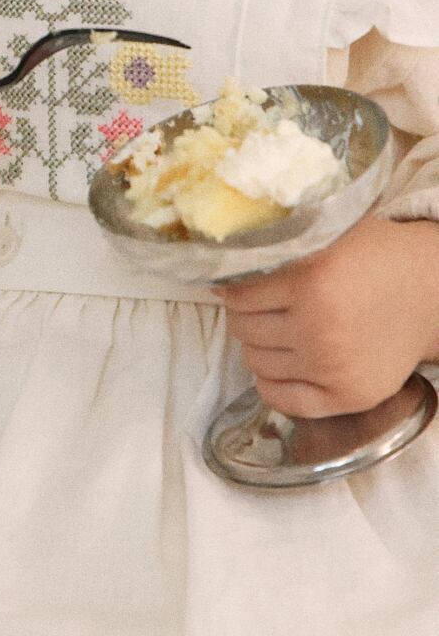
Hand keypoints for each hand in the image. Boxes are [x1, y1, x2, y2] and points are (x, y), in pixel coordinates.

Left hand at [212, 213, 438, 418]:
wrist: (430, 294)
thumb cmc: (374, 257)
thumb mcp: (326, 235)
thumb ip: (276, 246)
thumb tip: (217, 269)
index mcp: (312, 281)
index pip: (238, 294)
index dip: (232, 287)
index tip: (236, 283)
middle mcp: (320, 328)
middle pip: (244, 329)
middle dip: (244, 316)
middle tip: (260, 306)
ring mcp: (333, 368)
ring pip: (256, 362)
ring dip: (257, 345)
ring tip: (276, 330)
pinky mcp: (349, 397)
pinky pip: (281, 399)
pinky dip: (269, 384)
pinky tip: (279, 364)